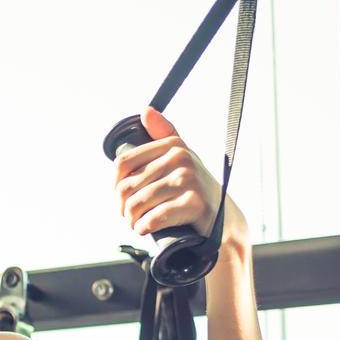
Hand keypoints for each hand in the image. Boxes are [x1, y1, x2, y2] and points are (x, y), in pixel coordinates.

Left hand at [114, 106, 249, 247]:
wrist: (224, 216)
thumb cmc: (194, 187)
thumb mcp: (180, 157)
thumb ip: (163, 134)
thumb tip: (146, 110)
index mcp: (173, 146)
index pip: (123, 163)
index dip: (115, 184)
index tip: (123, 197)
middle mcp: (180, 159)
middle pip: (126, 186)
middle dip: (124, 207)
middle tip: (130, 216)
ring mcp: (187, 180)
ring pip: (136, 204)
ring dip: (132, 220)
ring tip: (137, 223)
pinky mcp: (192, 203)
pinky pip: (152, 218)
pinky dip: (143, 228)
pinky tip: (146, 229)